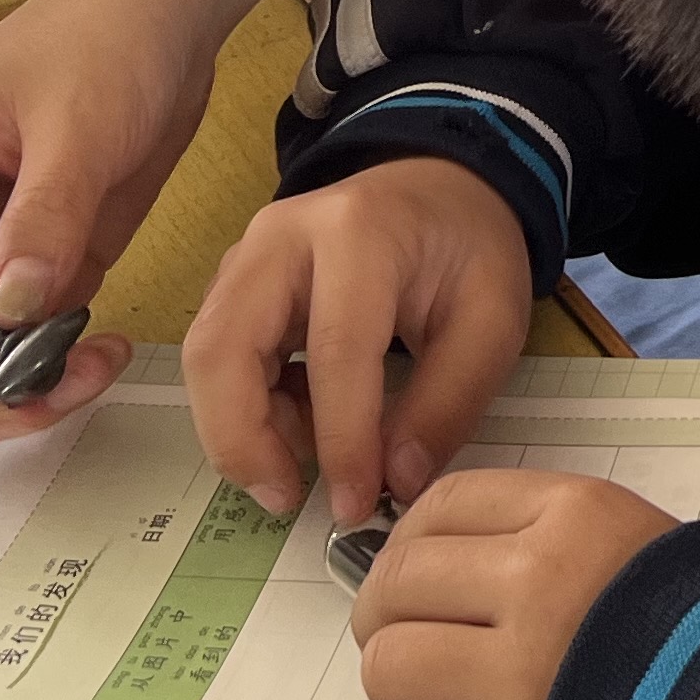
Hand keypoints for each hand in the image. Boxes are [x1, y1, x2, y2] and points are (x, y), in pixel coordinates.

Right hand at [0, 0, 216, 452]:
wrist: (164, 4)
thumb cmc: (108, 34)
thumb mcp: (80, 122)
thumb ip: (44, 217)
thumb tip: (10, 315)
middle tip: (41, 407)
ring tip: (85, 379)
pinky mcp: (22, 264)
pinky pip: (5, 348)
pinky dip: (40, 376)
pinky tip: (99, 356)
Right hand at [184, 160, 533, 525]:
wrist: (441, 191)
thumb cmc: (468, 252)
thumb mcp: (493, 323)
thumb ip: (449, 403)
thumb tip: (397, 483)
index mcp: (360, 233)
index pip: (335, 349)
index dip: (340, 440)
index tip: (355, 507)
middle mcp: (283, 235)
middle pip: (223, 347)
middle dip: (243, 440)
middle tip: (288, 499)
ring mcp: (247, 254)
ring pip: (207, 356)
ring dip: (240, 428)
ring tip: (305, 463)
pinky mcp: (234, 280)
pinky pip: (217, 356)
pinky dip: (246, 407)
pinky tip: (301, 423)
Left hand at [354, 468, 678, 699]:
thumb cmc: (699, 627)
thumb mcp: (630, 543)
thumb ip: (542, 539)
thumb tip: (434, 562)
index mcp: (572, 518)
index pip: (440, 507)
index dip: (406, 544)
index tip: (409, 575)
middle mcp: (541, 586)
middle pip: (398, 586)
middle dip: (387, 621)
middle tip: (408, 646)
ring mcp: (524, 678)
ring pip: (391, 669)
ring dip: (403, 696)